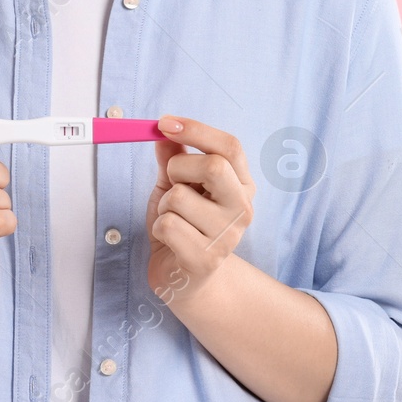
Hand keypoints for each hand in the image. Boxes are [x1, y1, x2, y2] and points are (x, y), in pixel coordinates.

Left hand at [145, 115, 255, 307]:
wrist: (185, 278)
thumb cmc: (183, 226)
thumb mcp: (177, 185)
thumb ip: (173, 158)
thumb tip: (163, 132)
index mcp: (242, 185)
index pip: (230, 146)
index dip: (196, 129)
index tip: (164, 123)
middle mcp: (242, 208)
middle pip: (214, 166)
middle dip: (179, 168)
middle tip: (172, 183)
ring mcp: (228, 236)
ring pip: (180, 197)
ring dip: (164, 205)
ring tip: (174, 219)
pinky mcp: (206, 259)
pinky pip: (168, 225)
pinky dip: (158, 228)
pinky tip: (170, 240)